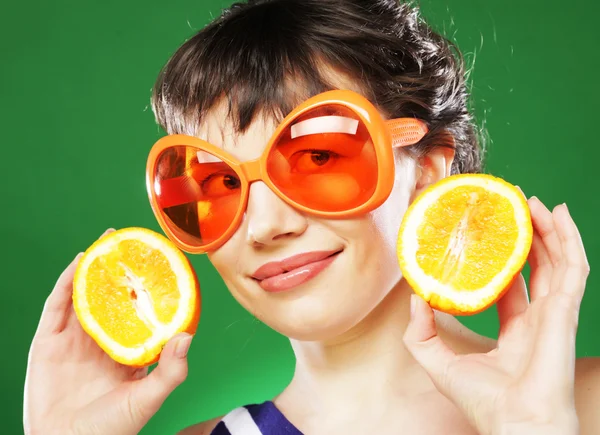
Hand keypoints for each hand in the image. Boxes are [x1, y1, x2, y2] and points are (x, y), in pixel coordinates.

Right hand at [24, 229, 192, 434]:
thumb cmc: (110, 430)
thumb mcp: (148, 399)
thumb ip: (170, 371)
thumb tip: (187, 335)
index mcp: (127, 351)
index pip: (141, 313)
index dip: (149, 290)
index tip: (162, 266)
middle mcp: (102, 341)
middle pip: (113, 298)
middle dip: (122, 271)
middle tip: (133, 242)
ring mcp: (74, 340)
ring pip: (86, 295)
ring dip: (95, 268)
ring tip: (108, 241)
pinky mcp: (48, 342)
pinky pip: (58, 306)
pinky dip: (68, 282)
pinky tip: (81, 262)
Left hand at [403, 197, 589, 434]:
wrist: (513, 424)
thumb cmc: (483, 402)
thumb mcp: (437, 361)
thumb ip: (421, 331)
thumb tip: (415, 297)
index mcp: (515, 331)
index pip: (512, 285)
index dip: (504, 259)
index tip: (491, 234)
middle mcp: (538, 319)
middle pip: (537, 267)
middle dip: (528, 236)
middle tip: (514, 207)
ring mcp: (555, 314)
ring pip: (558, 261)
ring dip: (549, 229)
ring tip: (533, 202)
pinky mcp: (566, 311)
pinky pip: (572, 268)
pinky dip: (569, 239)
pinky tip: (559, 215)